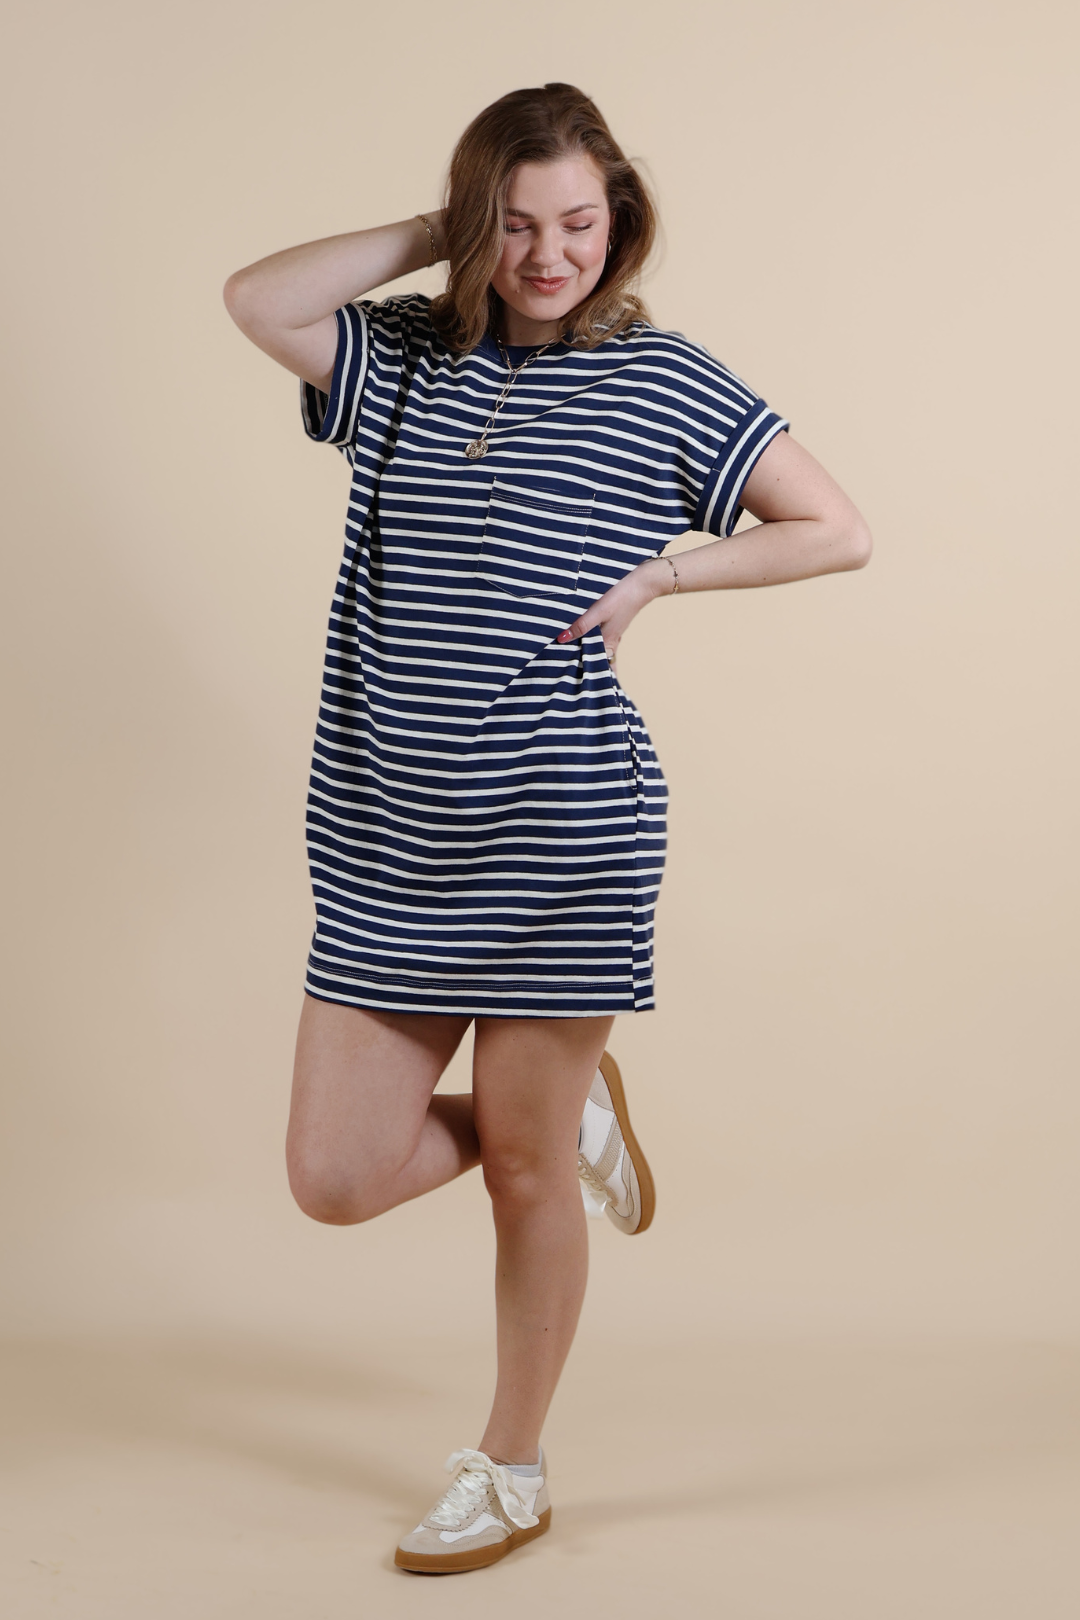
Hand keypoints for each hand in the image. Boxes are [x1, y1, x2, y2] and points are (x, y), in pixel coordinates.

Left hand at [556, 558, 670, 665]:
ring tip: (567, 657)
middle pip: (595, 660)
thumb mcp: (599, 611)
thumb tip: (562, 639)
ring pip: (596, 650)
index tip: (572, 680)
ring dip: (585, 654)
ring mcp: (612, 635)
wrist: (642, 584)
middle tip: (564, 671)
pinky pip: (598, 639)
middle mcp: (610, 643)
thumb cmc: (622, 598)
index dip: (586, 674)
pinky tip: (580, 639)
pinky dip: (589, 642)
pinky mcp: (611, 626)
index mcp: (607, 644)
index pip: (595, 665)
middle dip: (584, 667)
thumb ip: (581, 626)